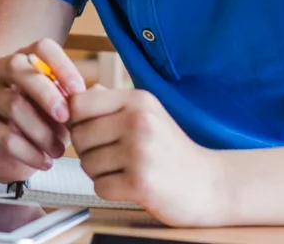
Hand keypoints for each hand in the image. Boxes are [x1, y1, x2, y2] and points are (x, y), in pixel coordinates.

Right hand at [0, 38, 85, 183]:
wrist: (7, 153)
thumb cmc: (39, 122)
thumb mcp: (58, 108)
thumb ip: (72, 101)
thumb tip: (90, 97)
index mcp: (24, 59)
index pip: (41, 47)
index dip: (61, 65)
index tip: (79, 90)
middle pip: (17, 67)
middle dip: (46, 93)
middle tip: (66, 118)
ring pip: (13, 105)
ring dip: (42, 132)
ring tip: (58, 150)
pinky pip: (5, 137)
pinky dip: (30, 153)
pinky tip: (44, 162)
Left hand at [69, 85, 228, 225]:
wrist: (208, 184)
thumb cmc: (170, 149)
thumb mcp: (146, 113)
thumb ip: (110, 101)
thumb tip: (75, 94)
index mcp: (137, 100)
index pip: (78, 103)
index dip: (76, 120)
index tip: (90, 131)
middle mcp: (138, 121)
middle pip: (78, 135)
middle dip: (87, 150)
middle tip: (111, 156)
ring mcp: (140, 152)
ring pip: (86, 163)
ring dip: (98, 172)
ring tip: (123, 170)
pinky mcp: (141, 183)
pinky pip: (99, 187)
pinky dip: (109, 190)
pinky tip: (129, 185)